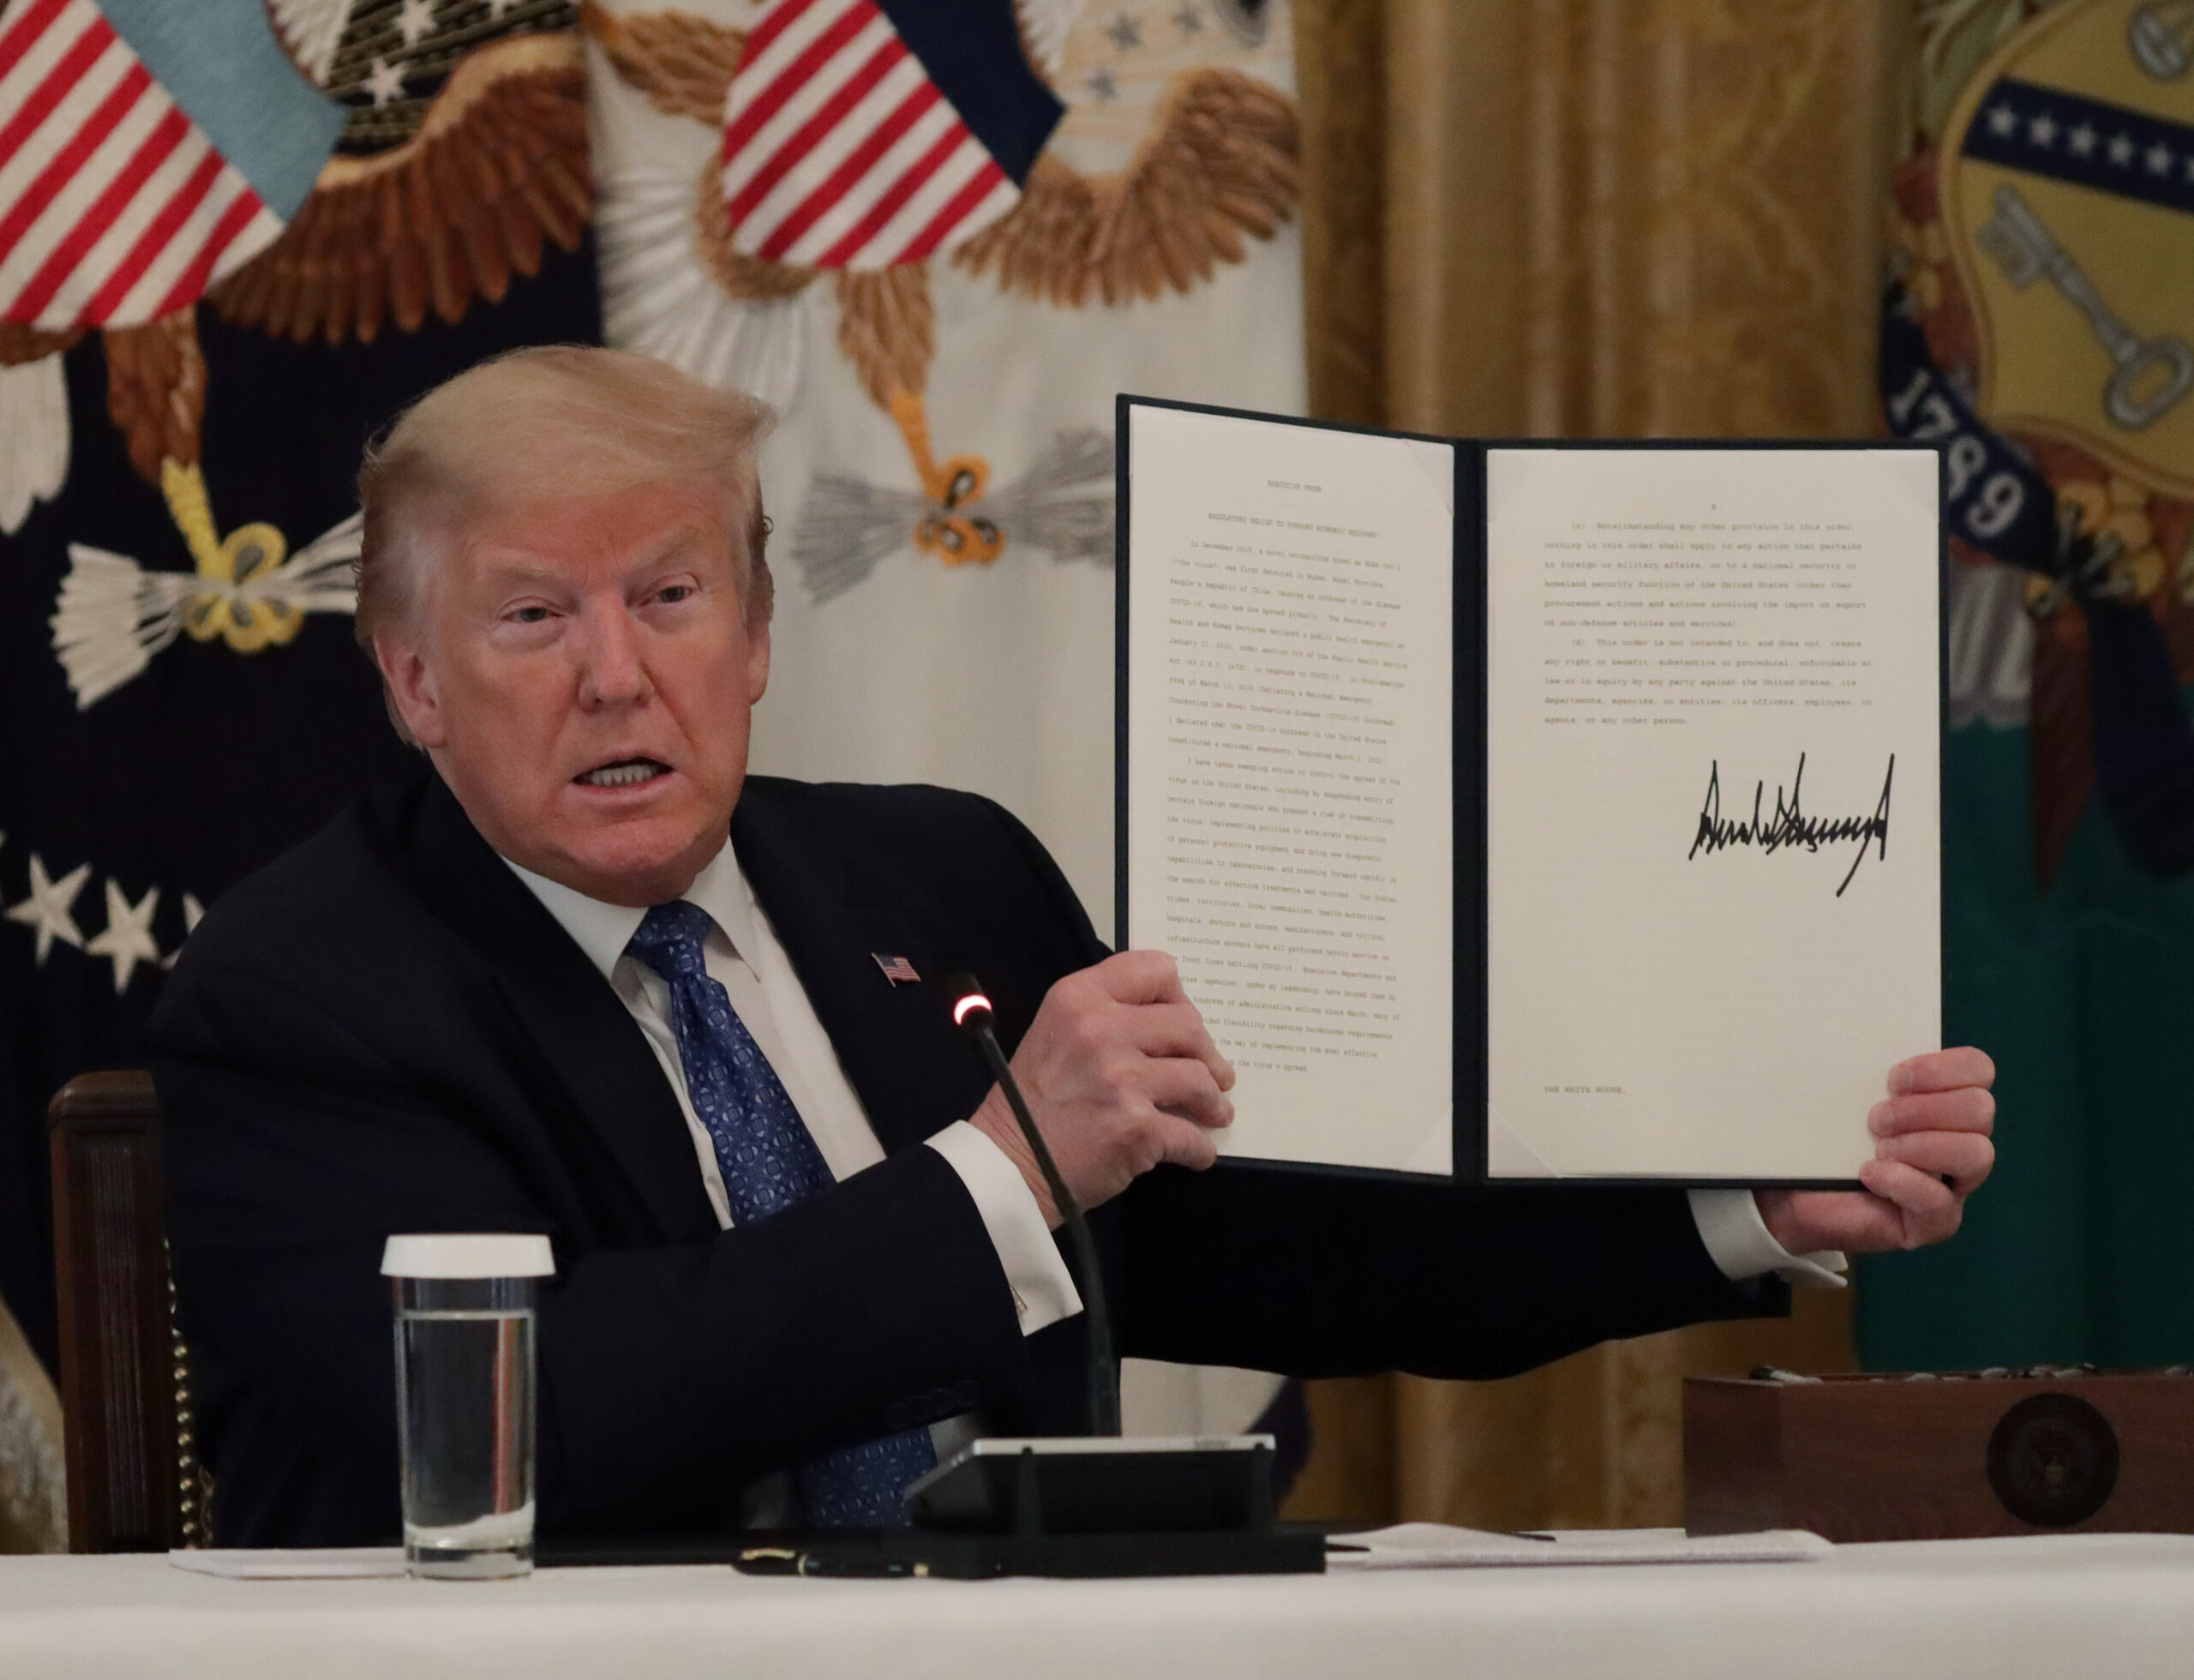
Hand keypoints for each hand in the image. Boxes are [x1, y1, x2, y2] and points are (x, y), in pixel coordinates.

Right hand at [967, 950, 1234, 1225]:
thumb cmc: (1028, 1102)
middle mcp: (1101, 1030)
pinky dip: (1201, 1148)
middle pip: (1188, 1024)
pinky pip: (1192, 1135)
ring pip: (1200, 1078)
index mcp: (1078, 998)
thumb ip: (1104, 1017)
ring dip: (1213, 1100)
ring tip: (1214, 1111)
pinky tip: (1197, 1151)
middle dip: (1207, 1052)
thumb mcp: (1055, 1033)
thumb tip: (1167, 1026)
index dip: (1178, 997)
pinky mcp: (1137, 1128)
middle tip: (1212, 1073)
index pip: (1155, 969)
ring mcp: (1121, 1079)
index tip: (1182, 1022)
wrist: (1008, 1164)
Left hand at [1756, 1047, 1995, 1256]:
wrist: (1788, 1194)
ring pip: (1977, 1155)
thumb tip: (1848, 1024)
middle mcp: (1958, 1138)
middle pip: (1980, 1109)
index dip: (1943, 1068)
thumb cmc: (1816, 1135)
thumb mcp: (1834, 1091)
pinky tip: (1868, 1174)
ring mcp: (1951, 1184)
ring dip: (1922, 1145)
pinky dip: (1903, 1182)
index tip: (1892, 1078)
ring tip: (1877, 1147)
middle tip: (1875, 1119)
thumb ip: (1855, 1064)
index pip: (1978, 1069)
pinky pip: (1942, 1203)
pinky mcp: (1933, 1223)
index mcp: (1942, 1097)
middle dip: (1925, 1109)